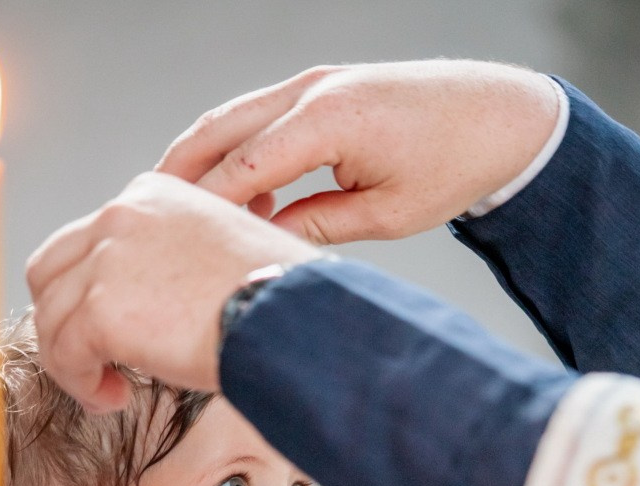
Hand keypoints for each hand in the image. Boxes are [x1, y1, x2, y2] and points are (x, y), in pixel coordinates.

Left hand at [26, 171, 318, 410]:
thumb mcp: (221, 258)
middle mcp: (123, 214)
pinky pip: (62, 353)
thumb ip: (172, 265)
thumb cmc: (278, 303)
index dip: (88, 294)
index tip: (114, 335)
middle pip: (49, 270)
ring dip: (73, 362)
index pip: (88, 240)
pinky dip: (81, 384)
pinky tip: (114, 399)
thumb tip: (146, 308)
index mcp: (153, 194)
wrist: (292, 321)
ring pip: (50, 317)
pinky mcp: (100, 308)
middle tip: (93, 363)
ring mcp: (106, 259)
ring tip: (108, 391)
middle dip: (61, 322)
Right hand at [158, 61, 559, 245]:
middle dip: (175, 176)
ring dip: (198, 163)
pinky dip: (233, 154)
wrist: (497, 115)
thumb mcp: (386, 215)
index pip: (242, 167)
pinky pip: (257, 120)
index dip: (200, 209)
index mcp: (329, 121)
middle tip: (142, 223)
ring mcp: (313, 84)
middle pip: (217, 132)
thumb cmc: (452, 165)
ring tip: (175, 215)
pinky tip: (234, 198)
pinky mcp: (319, 91)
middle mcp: (313, 92)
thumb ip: (319, 227)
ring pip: (230, 121)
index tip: (169, 247)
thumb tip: (265, 244)